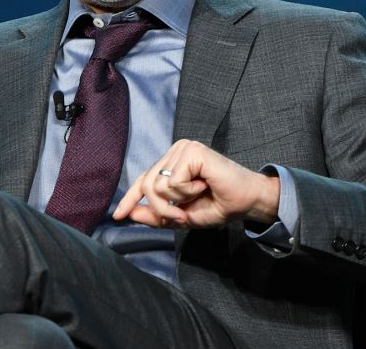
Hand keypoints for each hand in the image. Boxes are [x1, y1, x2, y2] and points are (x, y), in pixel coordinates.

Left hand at [112, 139, 279, 228]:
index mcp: (172, 164)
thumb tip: (130, 214)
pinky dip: (187, 192)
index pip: (143, 180)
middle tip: (182, 216)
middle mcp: (175, 151)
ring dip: (176, 203)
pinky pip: (173, 181)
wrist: (247, 201)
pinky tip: (204, 185)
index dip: (130, 199)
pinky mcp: (192, 151)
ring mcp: (183, 148)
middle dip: (160, 210)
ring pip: (157, 186)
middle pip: (147, 186)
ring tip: (197, 196)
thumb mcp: (183, 216)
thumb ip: (157, 215)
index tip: (118, 216)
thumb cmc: (220, 204)